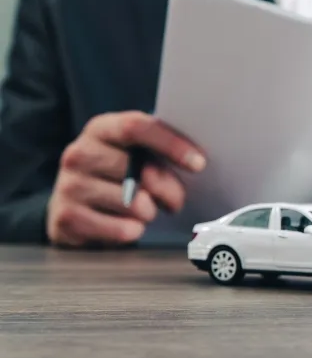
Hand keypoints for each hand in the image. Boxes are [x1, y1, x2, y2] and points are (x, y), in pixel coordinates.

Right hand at [46, 111, 205, 246]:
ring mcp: (69, 185)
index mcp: (101, 129)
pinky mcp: (66, 218)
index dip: (171, 144)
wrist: (75, 209)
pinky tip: (131, 227)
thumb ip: (159, 153)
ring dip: (150, 212)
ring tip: (147, 212)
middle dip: (169, 189)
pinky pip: (121, 229)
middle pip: (139, 169)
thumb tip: (196, 162)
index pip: (136, 126)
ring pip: (132, 202)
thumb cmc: (119, 178)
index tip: (199, 163)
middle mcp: (79, 153)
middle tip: (176, 201)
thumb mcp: (137, 156)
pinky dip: (135, 231)